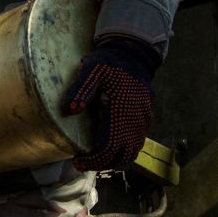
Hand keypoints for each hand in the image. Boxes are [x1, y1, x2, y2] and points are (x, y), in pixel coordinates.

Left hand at [62, 40, 157, 170]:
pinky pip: (137, 142)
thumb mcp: (91, 70)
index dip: (93, 160)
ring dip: (114, 159)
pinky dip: (123, 149)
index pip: (109, 147)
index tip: (78, 161)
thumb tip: (70, 109)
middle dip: (103, 163)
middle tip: (84, 162)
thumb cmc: (110, 62)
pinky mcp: (146, 118)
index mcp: (121, 111)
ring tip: (95, 156)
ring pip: (132, 152)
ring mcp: (143, 120)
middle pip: (123, 156)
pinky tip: (109, 145)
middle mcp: (135, 120)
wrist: (134, 53)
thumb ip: (81, 89)